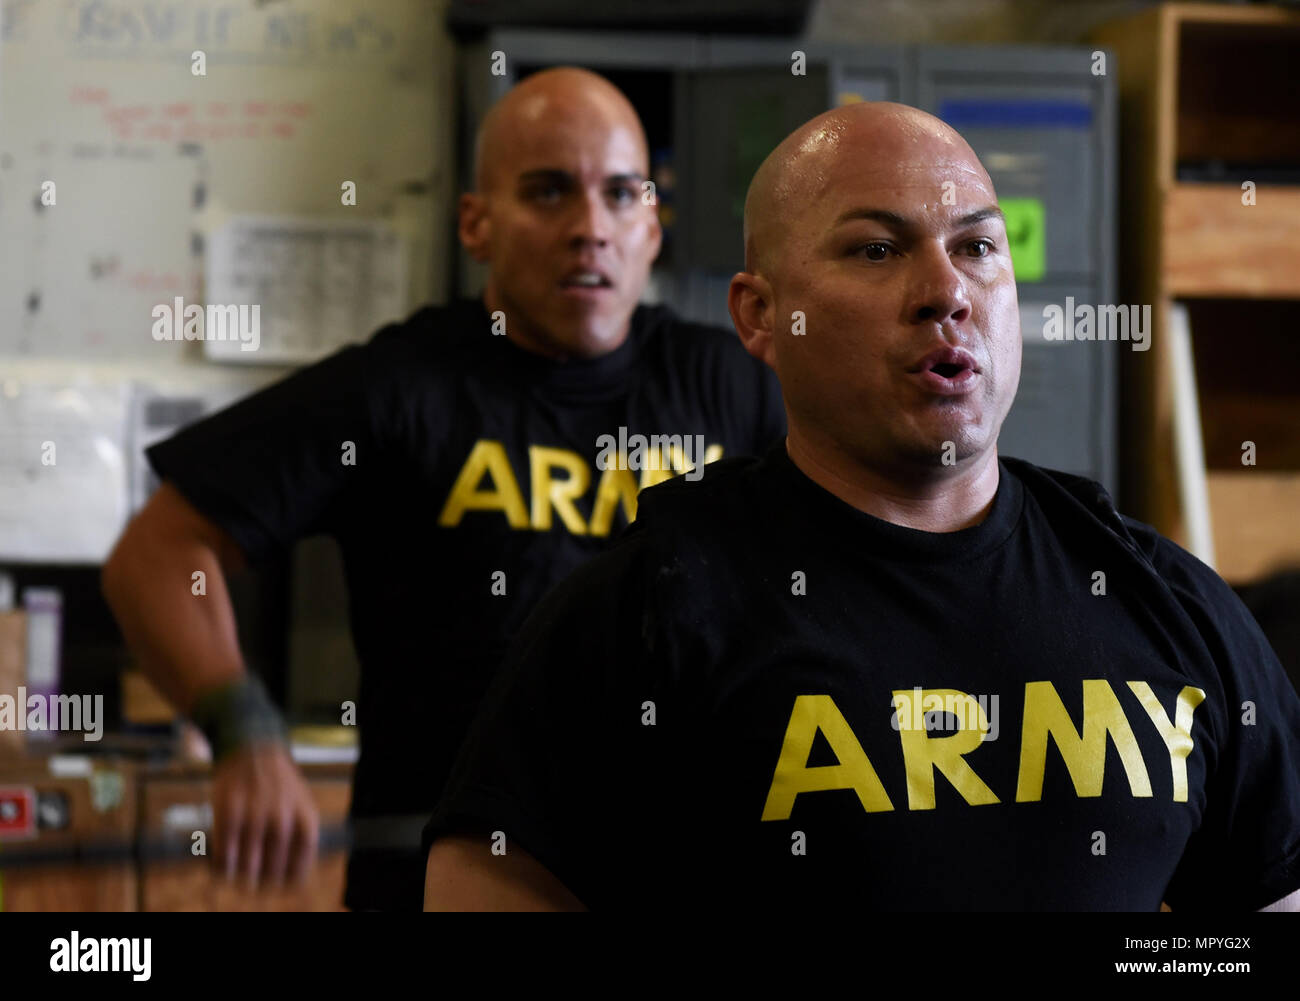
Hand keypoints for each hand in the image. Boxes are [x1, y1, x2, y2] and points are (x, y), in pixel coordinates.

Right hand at [210, 742, 319, 888]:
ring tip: (241, 881)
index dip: (289, 880)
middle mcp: (282, 817)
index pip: (301, 863)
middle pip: (274, 868)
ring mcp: (254, 814)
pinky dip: (223, 866)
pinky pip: (224, 851)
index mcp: (304, 816)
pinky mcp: (228, 810)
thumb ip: (298, 832)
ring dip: (243, 878)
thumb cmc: (278, 781)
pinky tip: (223, 869)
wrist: (253, 746)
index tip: (281, 886)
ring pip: (248, 864)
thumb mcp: (301, 802)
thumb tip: (293, 872)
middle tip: (257, 887)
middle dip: (264, 883)